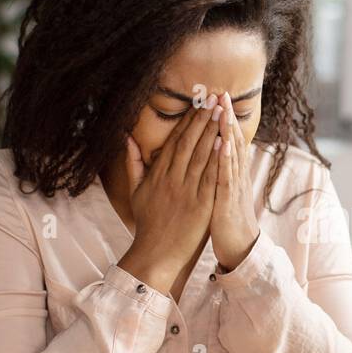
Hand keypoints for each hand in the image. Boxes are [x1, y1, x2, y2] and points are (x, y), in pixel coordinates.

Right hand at [118, 95, 222, 293]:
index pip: (175, 142)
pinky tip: (224, 143)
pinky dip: (216, 160)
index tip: (199, 103)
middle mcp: (171, 180)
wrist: (155, 254)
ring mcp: (186, 192)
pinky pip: (209, 179)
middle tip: (214, 98)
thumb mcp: (135, 192)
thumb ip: (133, 164)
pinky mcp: (200, 206)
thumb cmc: (148, 224)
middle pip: (189, 143)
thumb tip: (128, 138)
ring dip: (212, 132)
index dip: (188, 121)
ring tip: (222, 112)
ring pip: (200, 156)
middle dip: (202, 119)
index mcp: (158, 175)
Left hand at [209, 92, 259, 270]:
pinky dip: (225, 160)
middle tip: (222, 93)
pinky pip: (226, 178)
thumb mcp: (222, 192)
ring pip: (231, 155)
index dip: (224, 119)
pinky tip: (222, 144)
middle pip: (232, 142)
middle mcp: (235, 177)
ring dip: (227, 131)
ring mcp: (232, 188)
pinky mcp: (226, 202)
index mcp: (231, 174)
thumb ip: (220, 172)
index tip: (217, 97)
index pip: (228, 140)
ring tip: (223, 110)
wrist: (240, 249)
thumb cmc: (226, 221)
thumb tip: (217, 154)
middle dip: (227, 117)